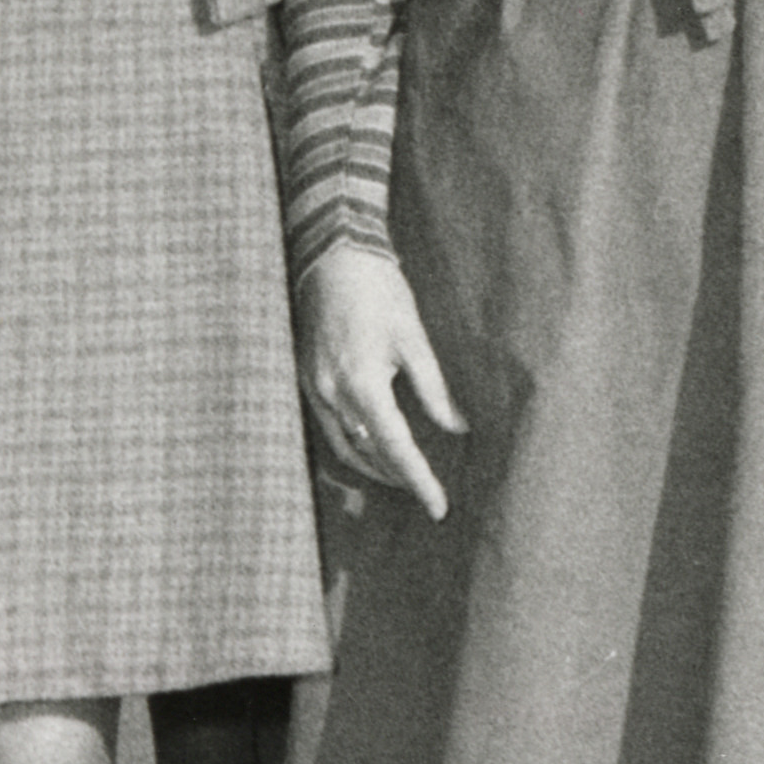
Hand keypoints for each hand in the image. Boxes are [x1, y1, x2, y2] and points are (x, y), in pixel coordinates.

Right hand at [293, 244, 460, 517]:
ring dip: (373, 466)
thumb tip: (457, 427)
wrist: (332, 255)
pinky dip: (353, 443)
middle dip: (397, 478)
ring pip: (343, 445)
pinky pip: (328, 426)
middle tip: (428, 494)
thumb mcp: (414, 337)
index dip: (419, 481)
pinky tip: (374, 445)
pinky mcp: (306, 378)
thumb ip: (434, 388)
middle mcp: (330, 392)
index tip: (439, 508)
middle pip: (366, 454)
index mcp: (362, 383)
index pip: (395, 448)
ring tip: (404, 477)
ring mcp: (312, 387)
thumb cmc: (379, 290)